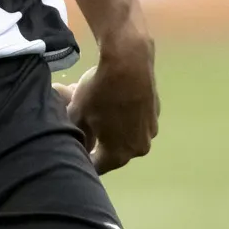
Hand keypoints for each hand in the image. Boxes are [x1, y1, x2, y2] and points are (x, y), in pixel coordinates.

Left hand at [57, 37, 158, 173]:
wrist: (129, 61)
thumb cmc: (99, 91)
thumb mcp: (78, 115)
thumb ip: (78, 137)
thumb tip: (79, 147)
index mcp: (119, 154)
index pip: (96, 167)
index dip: (83, 159)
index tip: (73, 150)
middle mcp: (139, 148)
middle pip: (113, 152)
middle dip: (97, 142)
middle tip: (84, 127)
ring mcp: (150, 130)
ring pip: (125, 135)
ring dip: (112, 129)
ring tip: (97, 111)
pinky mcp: (156, 113)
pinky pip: (135, 121)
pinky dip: (124, 116)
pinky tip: (114, 101)